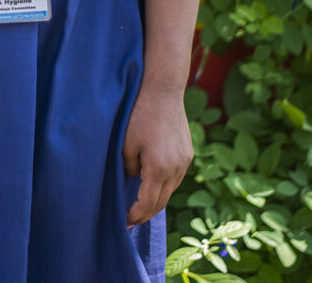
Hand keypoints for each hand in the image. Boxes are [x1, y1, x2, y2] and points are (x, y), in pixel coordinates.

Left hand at [122, 83, 192, 225]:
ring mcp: (185, 161)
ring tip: (140, 204)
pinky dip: (164, 185)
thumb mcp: (126, 143)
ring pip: (170, 190)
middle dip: (145, 213)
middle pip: (162, 202)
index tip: (124, 221)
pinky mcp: (187, 152)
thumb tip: (133, 179)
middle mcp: (176, 168)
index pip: (147, 203)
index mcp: (159, 168)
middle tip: (131, 220)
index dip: (135, 215)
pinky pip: (176, 177)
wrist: (163, 90)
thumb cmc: (139, 114)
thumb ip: (129, 167)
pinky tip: (153, 183)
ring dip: (156, 200)